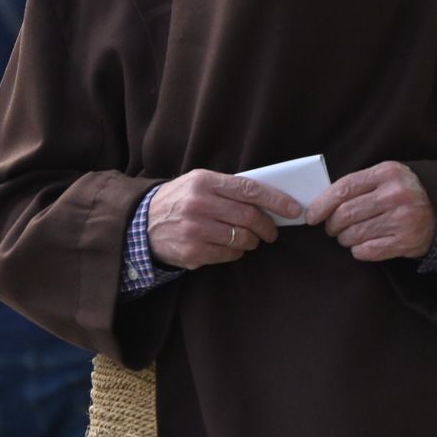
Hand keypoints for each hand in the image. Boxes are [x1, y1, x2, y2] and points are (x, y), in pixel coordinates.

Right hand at [146, 170, 300, 270]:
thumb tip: (268, 199)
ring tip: (250, 239)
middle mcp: (199, 204)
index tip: (293, 209)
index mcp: (204, 181)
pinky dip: (237, 252)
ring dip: (253, 241)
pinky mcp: (192, 251)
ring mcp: (195, 229)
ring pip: (242, 238)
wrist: (142, 224)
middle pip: (249, 216)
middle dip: (267, 227)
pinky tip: (231, 247)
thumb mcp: (198, 183)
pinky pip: (229, 254)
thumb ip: (228, 187)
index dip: (276, 200)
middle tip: (272, 232)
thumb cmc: (178, 201)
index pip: (250, 190)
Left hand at [305, 161, 434, 261]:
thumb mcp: (386, 176)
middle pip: (346, 214)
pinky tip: (361, 246)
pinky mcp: (407, 241)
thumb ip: (358, 184)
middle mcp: (395, 195)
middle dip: (331, 225)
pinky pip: (368, 251)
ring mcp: (402, 219)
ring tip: (347, 236)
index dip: (322, 204)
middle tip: (331, 228)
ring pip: (354, 234)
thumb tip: (320, 203)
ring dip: (344, 239)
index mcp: (387, 173)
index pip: (344, 189)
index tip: (312, 216)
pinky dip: (358, 250)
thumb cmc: (403, 192)